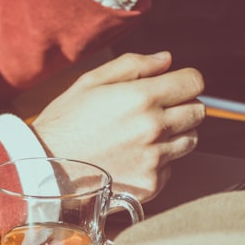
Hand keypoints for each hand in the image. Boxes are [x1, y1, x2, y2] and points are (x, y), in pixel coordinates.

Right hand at [28, 52, 205, 201]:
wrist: (46, 170)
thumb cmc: (66, 122)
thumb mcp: (92, 81)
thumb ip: (134, 65)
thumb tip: (166, 60)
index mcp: (141, 97)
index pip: (194, 83)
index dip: (186, 81)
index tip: (176, 85)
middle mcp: (154, 128)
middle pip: (198, 112)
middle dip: (183, 106)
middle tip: (159, 110)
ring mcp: (155, 159)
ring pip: (190, 140)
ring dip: (175, 134)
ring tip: (144, 135)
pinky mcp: (151, 184)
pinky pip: (171, 167)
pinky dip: (159, 162)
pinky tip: (133, 157)